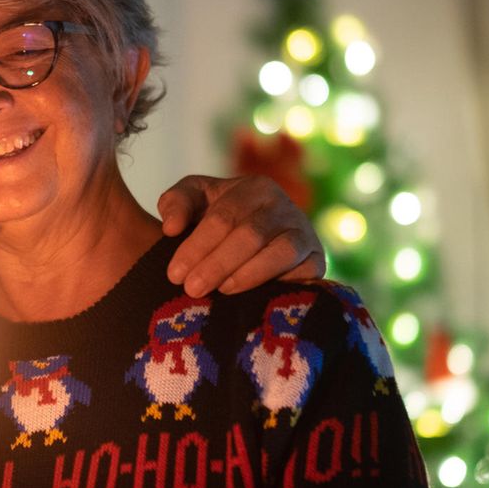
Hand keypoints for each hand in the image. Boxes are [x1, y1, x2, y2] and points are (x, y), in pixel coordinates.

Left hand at [157, 174, 324, 295]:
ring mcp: (305, 233)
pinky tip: (254, 299)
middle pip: (251, 235)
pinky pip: (304, 274)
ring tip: (222, 291)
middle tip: (192, 289)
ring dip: (248, 275)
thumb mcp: (195, 200)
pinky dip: (279, 286)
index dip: (197, 246)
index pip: (223, 216)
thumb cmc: (219, 218)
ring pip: (281, 252)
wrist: (259, 238)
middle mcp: (284, 206)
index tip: (175, 274)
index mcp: (254, 188)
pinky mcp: (317, 261)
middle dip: (217, 264)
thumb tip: (171, 228)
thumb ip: (176, 203)